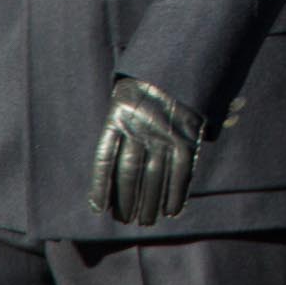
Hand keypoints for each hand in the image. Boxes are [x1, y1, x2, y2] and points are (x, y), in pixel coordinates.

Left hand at [87, 77, 202, 225]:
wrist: (180, 63)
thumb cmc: (147, 85)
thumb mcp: (124, 97)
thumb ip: (118, 127)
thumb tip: (111, 165)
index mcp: (118, 116)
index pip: (104, 159)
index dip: (100, 187)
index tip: (98, 209)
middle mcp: (139, 127)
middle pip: (128, 173)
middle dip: (127, 201)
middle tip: (127, 221)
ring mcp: (163, 133)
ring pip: (153, 177)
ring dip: (150, 204)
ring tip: (146, 221)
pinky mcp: (186, 136)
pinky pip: (180, 171)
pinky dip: (177, 193)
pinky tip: (172, 210)